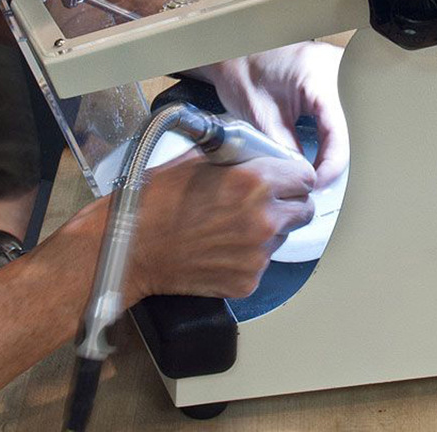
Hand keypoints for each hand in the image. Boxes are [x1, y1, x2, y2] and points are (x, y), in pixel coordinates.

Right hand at [125, 152, 315, 301]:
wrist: (130, 247)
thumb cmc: (157, 201)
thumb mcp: (201, 160)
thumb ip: (241, 158)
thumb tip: (263, 155)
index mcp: (256, 182)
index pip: (306, 177)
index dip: (295, 176)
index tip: (288, 179)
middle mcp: (263, 219)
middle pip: (304, 210)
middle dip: (289, 203)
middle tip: (267, 202)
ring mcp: (258, 254)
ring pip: (284, 237)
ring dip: (269, 230)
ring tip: (233, 225)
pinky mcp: (248, 281)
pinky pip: (263, 263)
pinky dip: (250, 255)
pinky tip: (223, 246)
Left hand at [194, 42, 348, 187]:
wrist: (236, 54)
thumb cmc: (243, 74)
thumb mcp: (263, 118)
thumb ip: (288, 150)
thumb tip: (306, 176)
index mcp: (319, 78)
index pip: (339, 134)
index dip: (330, 165)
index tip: (316, 182)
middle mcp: (337, 69)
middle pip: (352, 128)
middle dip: (336, 157)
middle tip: (317, 177)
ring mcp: (341, 70)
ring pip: (354, 121)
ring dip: (339, 145)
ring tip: (320, 165)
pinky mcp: (338, 75)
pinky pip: (347, 110)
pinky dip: (338, 132)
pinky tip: (325, 147)